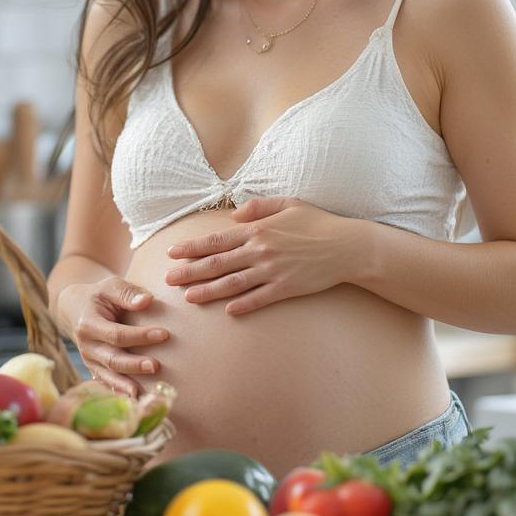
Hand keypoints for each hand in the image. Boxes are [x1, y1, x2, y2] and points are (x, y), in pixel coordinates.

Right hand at [58, 277, 168, 397]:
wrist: (74, 309)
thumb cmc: (98, 296)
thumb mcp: (109, 286)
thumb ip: (127, 292)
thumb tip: (147, 301)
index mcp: (88, 324)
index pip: (117, 334)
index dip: (140, 336)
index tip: (164, 334)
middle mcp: (86, 346)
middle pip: (112, 359)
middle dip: (134, 364)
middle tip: (156, 366)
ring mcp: (88, 360)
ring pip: (109, 375)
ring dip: (128, 383)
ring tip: (148, 389)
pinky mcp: (93, 369)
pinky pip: (107, 383)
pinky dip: (120, 391)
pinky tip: (135, 400)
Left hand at [165, 196, 352, 315]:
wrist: (347, 246)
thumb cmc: (317, 222)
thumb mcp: (288, 203)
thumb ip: (258, 207)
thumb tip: (234, 215)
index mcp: (258, 229)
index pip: (217, 240)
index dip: (192, 248)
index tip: (172, 253)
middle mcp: (261, 250)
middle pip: (218, 263)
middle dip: (190, 271)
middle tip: (168, 280)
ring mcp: (273, 271)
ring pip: (233, 283)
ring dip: (209, 291)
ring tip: (189, 297)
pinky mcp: (287, 288)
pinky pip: (260, 298)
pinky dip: (243, 305)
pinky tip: (227, 311)